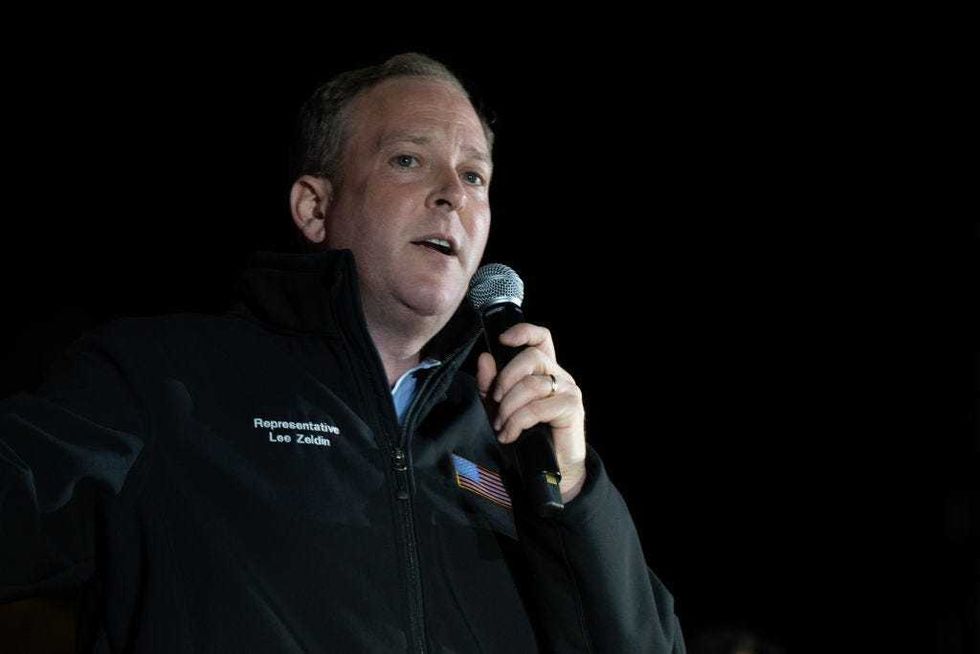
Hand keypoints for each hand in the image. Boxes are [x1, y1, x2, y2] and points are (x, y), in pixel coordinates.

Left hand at [476, 323, 586, 502]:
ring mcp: (568, 390)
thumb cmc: (526, 436)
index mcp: (544, 370)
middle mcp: (558, 375)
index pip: (540, 337)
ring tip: (502, 425)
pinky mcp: (572, 408)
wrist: (549, 469)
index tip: (502, 340)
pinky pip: (537, 407)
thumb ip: (490, 384)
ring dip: (509, 407)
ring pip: (532, 383)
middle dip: (505, 379)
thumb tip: (484, 358)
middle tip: (496, 402)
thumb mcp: (499, 408)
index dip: (523, 332)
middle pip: (532, 357)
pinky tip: (510, 435)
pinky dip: (517, 422)